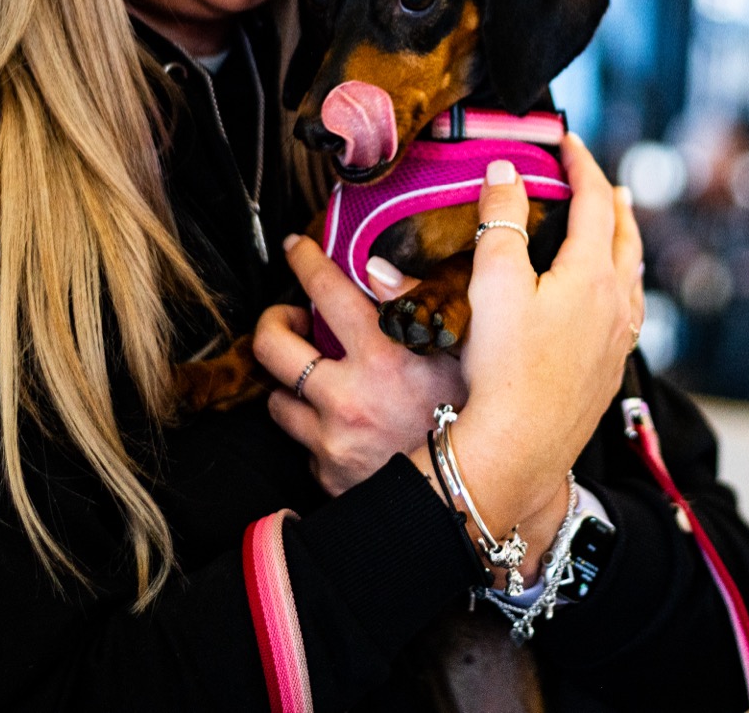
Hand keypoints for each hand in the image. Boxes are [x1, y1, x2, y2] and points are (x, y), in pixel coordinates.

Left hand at [253, 241, 466, 496]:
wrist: (475, 500)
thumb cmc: (477, 421)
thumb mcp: (463, 355)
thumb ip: (421, 307)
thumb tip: (376, 271)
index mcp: (384, 358)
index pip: (327, 291)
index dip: (305, 261)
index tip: (296, 249)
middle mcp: (347, 399)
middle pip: (270, 346)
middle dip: (273, 323)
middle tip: (290, 319)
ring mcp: (331, 442)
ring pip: (277, 401)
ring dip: (293, 385)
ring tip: (319, 380)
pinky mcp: (327, 476)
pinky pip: (304, 446)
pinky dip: (318, 433)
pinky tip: (349, 430)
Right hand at [431, 135, 643, 578]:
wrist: (520, 448)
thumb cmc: (505, 368)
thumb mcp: (493, 283)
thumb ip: (501, 221)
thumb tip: (506, 172)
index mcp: (592, 275)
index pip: (595, 202)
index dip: (582, 165)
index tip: (568, 141)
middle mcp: (617, 303)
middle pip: (625, 236)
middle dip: (612, 200)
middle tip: (601, 179)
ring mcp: (618, 340)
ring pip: (633, 274)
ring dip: (624, 240)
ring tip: (618, 226)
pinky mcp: (609, 371)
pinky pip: (629, 310)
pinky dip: (623, 283)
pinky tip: (613, 296)